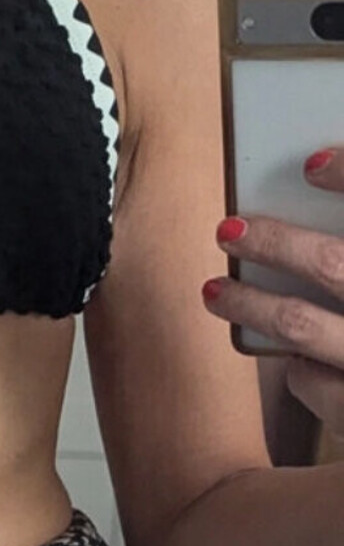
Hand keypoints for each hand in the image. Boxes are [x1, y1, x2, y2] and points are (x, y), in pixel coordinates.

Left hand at [203, 146, 343, 432]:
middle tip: (230, 228)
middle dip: (276, 242)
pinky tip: (295, 362)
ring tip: (215, 290)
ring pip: (302, 327)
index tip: (311, 162)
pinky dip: (301, 370)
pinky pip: (313, 383)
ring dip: (251, 304)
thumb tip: (319, 186)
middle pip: (334, 266)